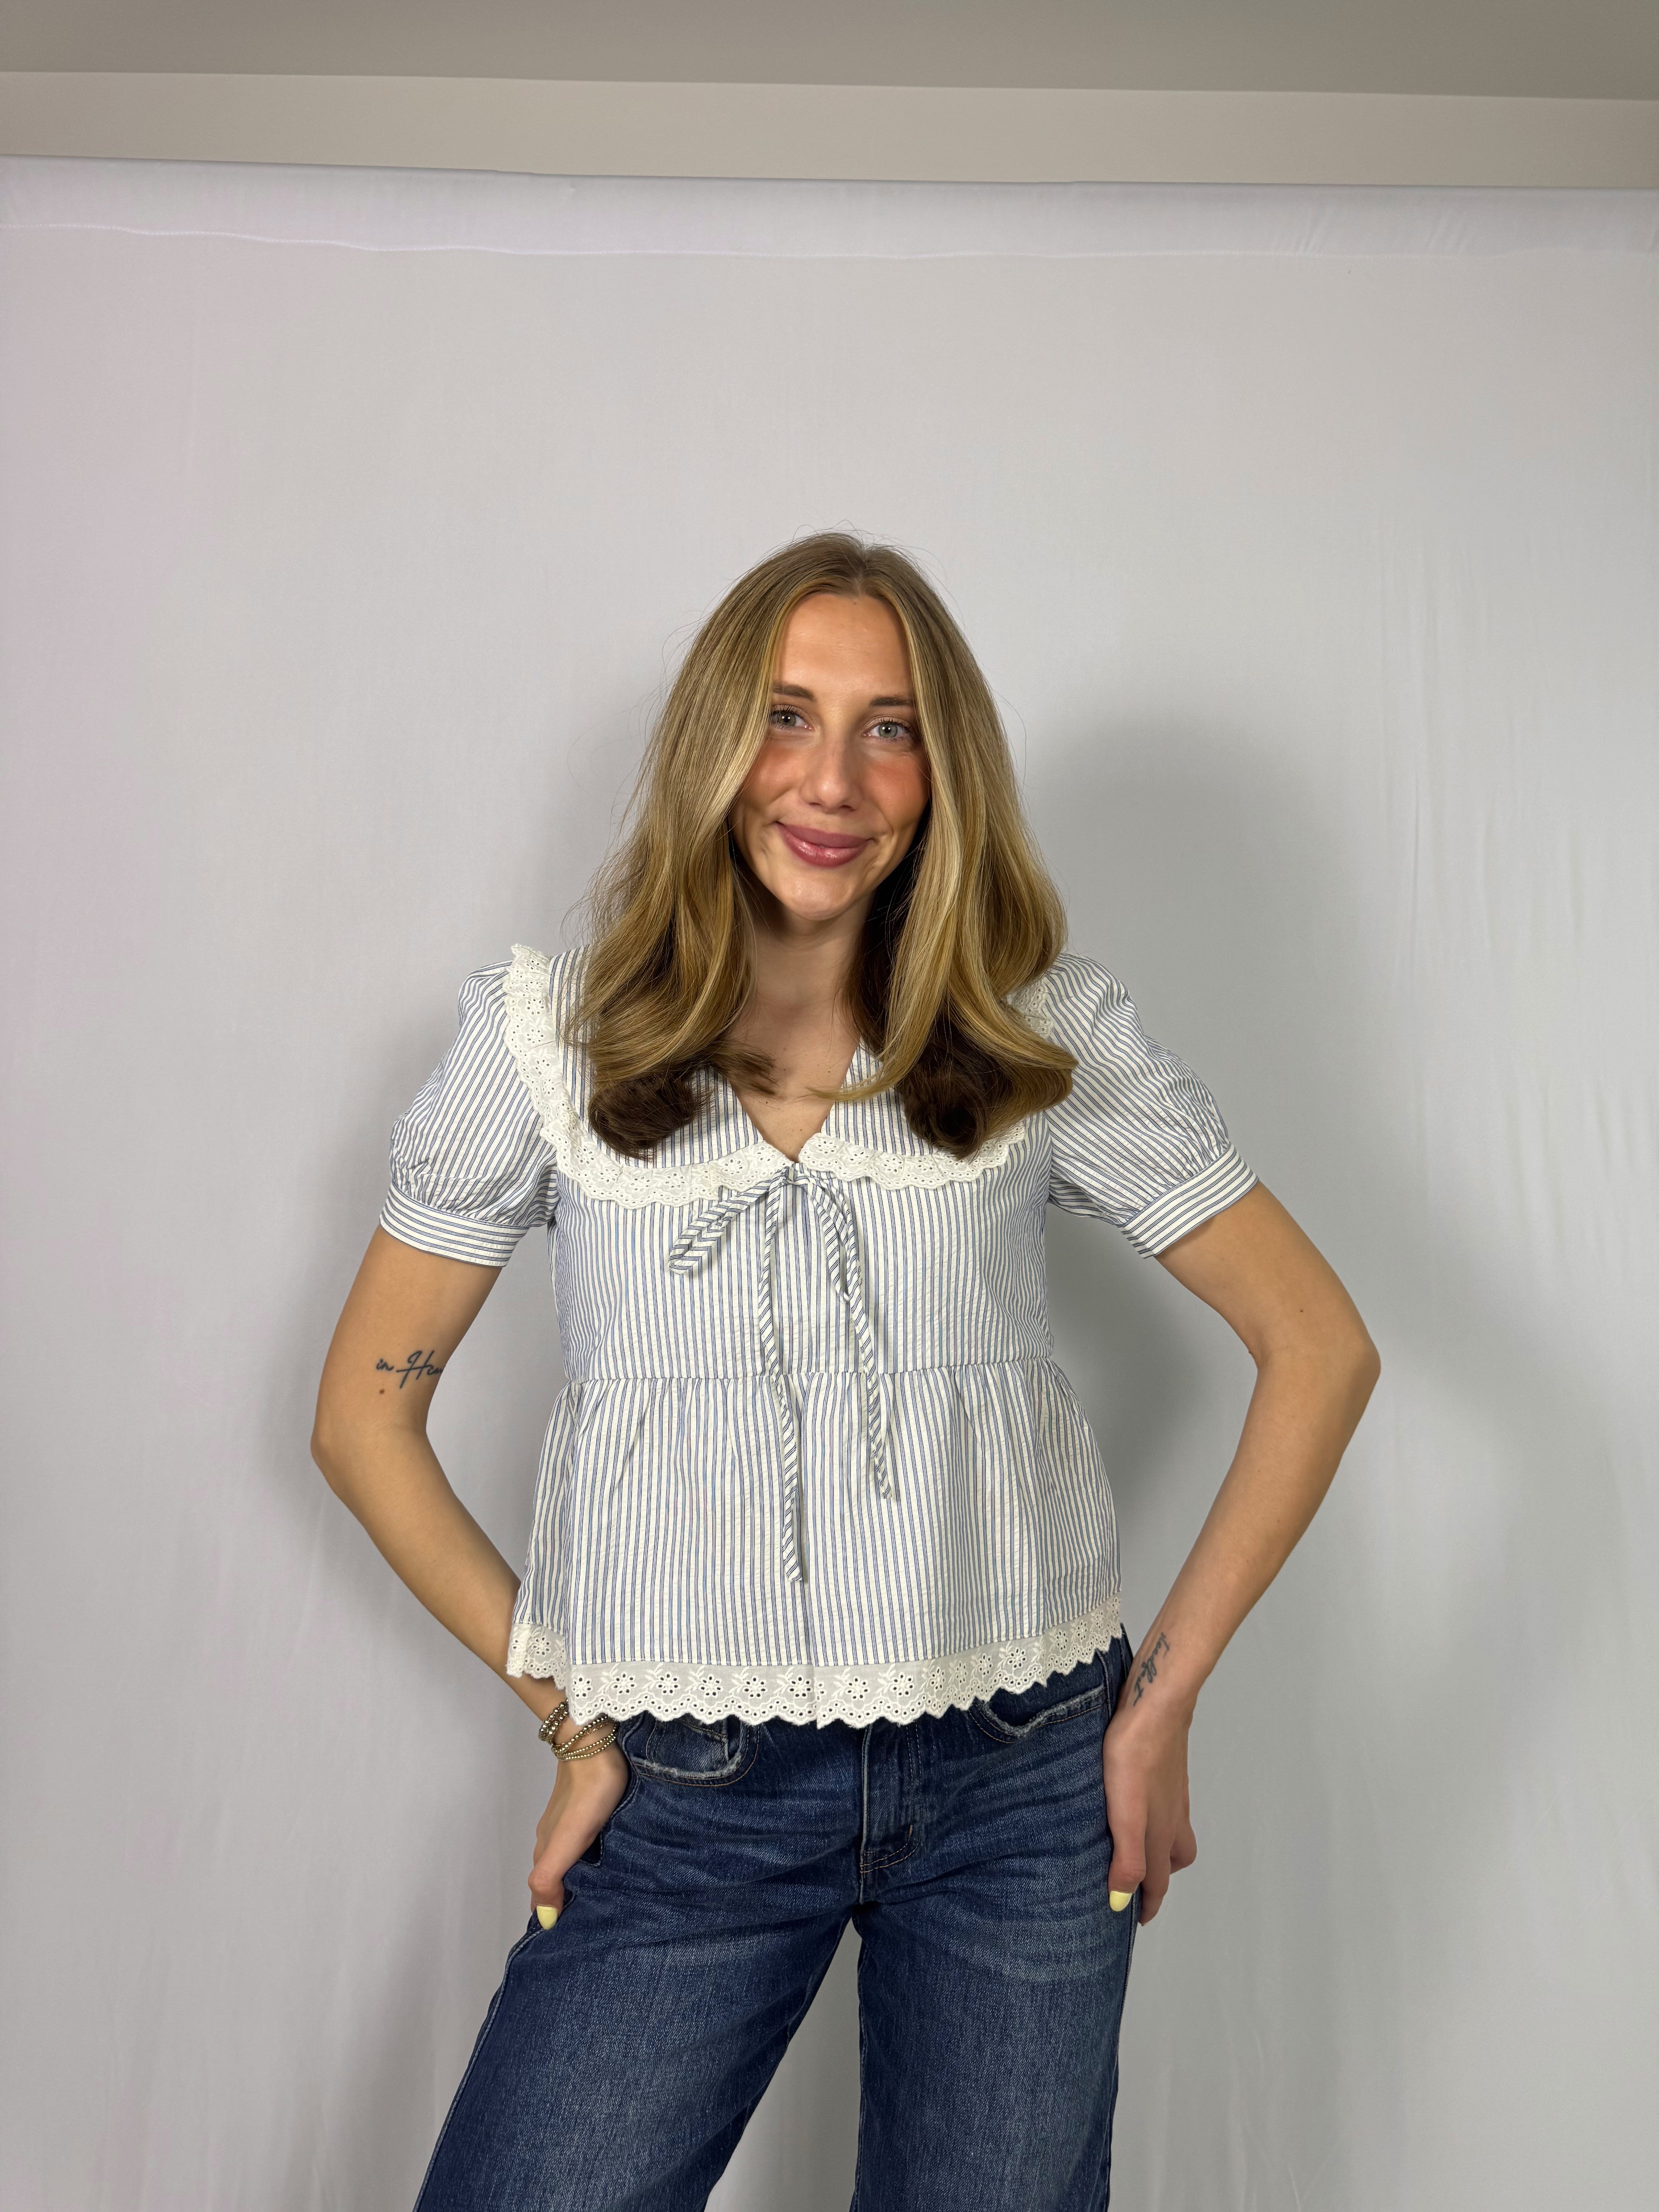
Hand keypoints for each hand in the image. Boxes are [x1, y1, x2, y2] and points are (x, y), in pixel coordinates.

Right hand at [528, 1727, 629, 1921]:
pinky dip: (593, 1859)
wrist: (594, 1742)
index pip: (542, 1894)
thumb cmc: (586, 1793)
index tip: (569, 1940)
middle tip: (591, 1925)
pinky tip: (608, 1862)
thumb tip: (545, 1920)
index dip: (552, 1916)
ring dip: (581, 1880)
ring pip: (571, 1860)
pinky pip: (587, 1842)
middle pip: (555, 1878)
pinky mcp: (588, 1807)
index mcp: (546, 1850)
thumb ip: (550, 1877)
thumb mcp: (567, 1841)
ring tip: (603, 1901)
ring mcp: (571, 1822)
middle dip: (567, 1902)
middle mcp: (554, 1838)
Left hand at [1102, 1677, 1198, 1925]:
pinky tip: (1134, 1800)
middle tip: (1137, 1881)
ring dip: (1159, 1844)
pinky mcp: (1167, 1770)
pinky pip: (1165, 1804)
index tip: (1138, 1920)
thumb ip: (1128, 1859)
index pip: (1159, 1881)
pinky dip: (1154, 1815)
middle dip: (1160, 1875)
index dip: (1149, 1904)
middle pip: (1175, 1858)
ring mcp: (1173, 1792)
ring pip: (1173, 1829)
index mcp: (1162, 1833)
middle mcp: (1173, 1816)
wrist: (1155, 1706)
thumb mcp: (1125, 1815)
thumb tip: (1121, 1900)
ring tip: (1132, 1843)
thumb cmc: (1135, 1757)